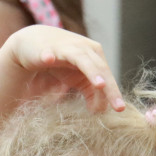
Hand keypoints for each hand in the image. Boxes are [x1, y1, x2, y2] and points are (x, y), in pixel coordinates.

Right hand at [3, 26, 125, 111]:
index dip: (114, 93)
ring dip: (92, 71)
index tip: (120, 110)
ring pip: (82, 59)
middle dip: (110, 88)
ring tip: (100, 85)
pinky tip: (48, 59)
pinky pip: (48, 53)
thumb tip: (99, 111)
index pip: (108, 77)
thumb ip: (90, 93)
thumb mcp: (78, 79)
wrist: (35, 44)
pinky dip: (48, 56)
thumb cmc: (60, 63)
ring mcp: (67, 48)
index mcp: (94, 58)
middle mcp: (85, 50)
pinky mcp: (47, 48)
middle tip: (118, 106)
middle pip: (101, 70)